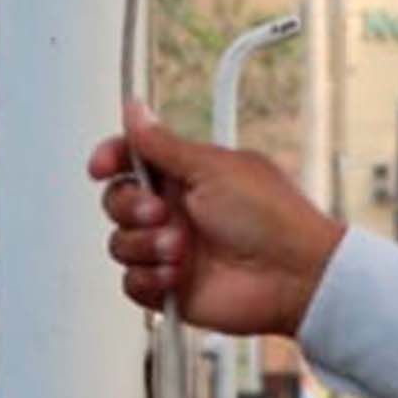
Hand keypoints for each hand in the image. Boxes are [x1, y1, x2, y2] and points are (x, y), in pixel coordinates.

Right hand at [89, 101, 346, 337]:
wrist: (294, 277)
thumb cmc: (273, 218)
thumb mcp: (214, 168)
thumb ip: (164, 144)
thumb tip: (135, 109)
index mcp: (186, 175)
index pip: (131, 159)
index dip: (111, 159)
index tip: (102, 166)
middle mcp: (175, 211)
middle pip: (117, 201)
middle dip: (130, 207)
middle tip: (161, 212)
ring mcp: (171, 249)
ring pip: (120, 244)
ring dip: (146, 246)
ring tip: (181, 250)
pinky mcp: (171, 287)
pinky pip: (132, 282)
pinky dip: (150, 279)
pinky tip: (177, 274)